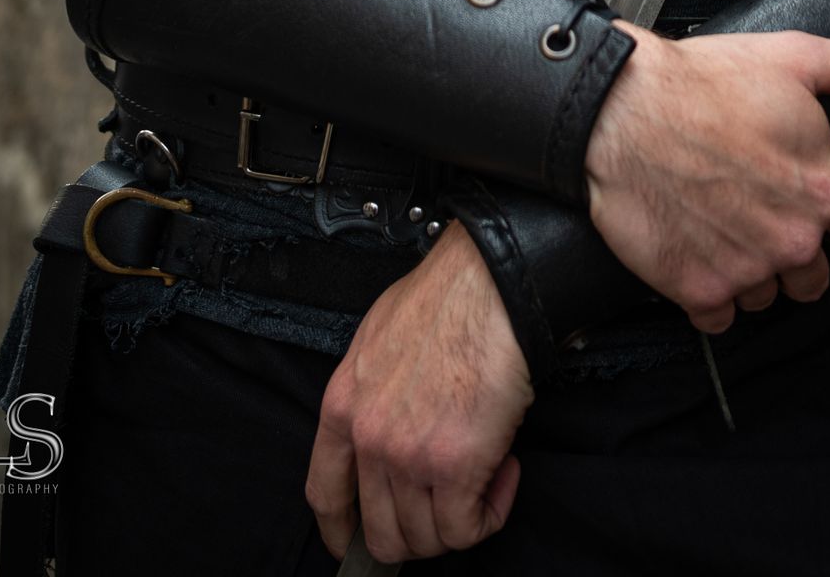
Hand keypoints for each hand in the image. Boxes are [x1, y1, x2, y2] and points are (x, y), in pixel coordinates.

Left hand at [306, 221, 533, 561]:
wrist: (488, 285)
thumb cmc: (445, 298)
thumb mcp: (377, 339)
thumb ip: (370, 392)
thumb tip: (388, 421)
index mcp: (342, 405)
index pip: (325, 495)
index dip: (341, 533)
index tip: (355, 544)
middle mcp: (367, 438)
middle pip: (381, 533)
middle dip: (419, 533)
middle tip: (450, 505)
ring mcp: (408, 456)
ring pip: (425, 539)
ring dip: (460, 520)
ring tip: (485, 475)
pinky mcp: (454, 466)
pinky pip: (466, 528)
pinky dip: (490, 514)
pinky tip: (504, 472)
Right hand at [584, 27, 829, 333]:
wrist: (620, 110)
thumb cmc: (704, 82)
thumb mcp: (797, 60)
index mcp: (825, 191)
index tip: (818, 202)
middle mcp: (793, 240)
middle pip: (817, 275)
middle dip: (797, 248)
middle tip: (760, 209)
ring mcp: (745, 271)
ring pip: (768, 295)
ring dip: (753, 269)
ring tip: (723, 224)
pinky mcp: (698, 291)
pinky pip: (721, 315)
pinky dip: (710, 291)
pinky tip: (696, 248)